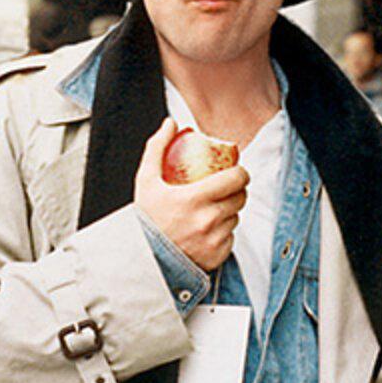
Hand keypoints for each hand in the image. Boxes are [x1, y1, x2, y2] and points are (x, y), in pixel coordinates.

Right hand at [133, 118, 248, 271]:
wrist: (141, 259)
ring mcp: (214, 240)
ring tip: (213, 209)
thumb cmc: (144, 219)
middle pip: (240, 198)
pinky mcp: (217, 257)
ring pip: (235, 218)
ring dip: (229, 212)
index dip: (240, 173)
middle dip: (236, 191)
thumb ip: (157, 148)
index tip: (235, 172)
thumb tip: (171, 123)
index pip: (235, 179)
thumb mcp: (146, 181)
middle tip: (226, 189)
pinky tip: (209, 231)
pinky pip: (230, 239)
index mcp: (194, 199)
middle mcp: (208, 220)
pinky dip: (223, 234)